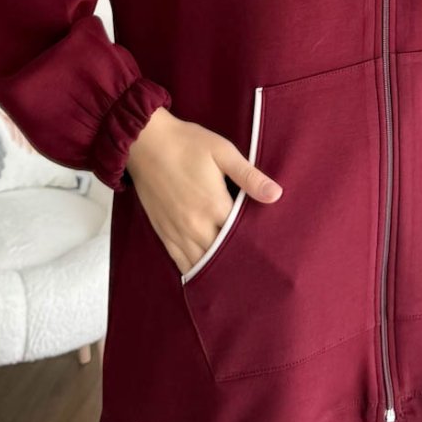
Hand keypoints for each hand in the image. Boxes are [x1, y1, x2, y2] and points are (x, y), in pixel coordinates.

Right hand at [126, 107, 282, 276]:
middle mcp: (196, 225)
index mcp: (215, 205)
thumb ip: (249, 176)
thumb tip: (276, 194)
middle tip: (255, 269)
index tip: (269, 248)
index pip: (242, 236)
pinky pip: (180, 261)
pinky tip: (204, 276)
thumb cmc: (187, 144)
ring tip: (234, 278)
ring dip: (217, 270)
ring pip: (201, 264)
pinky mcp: (163, 232)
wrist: (145, 143)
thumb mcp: (222, 152)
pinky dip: (194, 270)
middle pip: (223, 256)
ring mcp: (177, 231)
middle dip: (238, 260)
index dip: (256, 242)